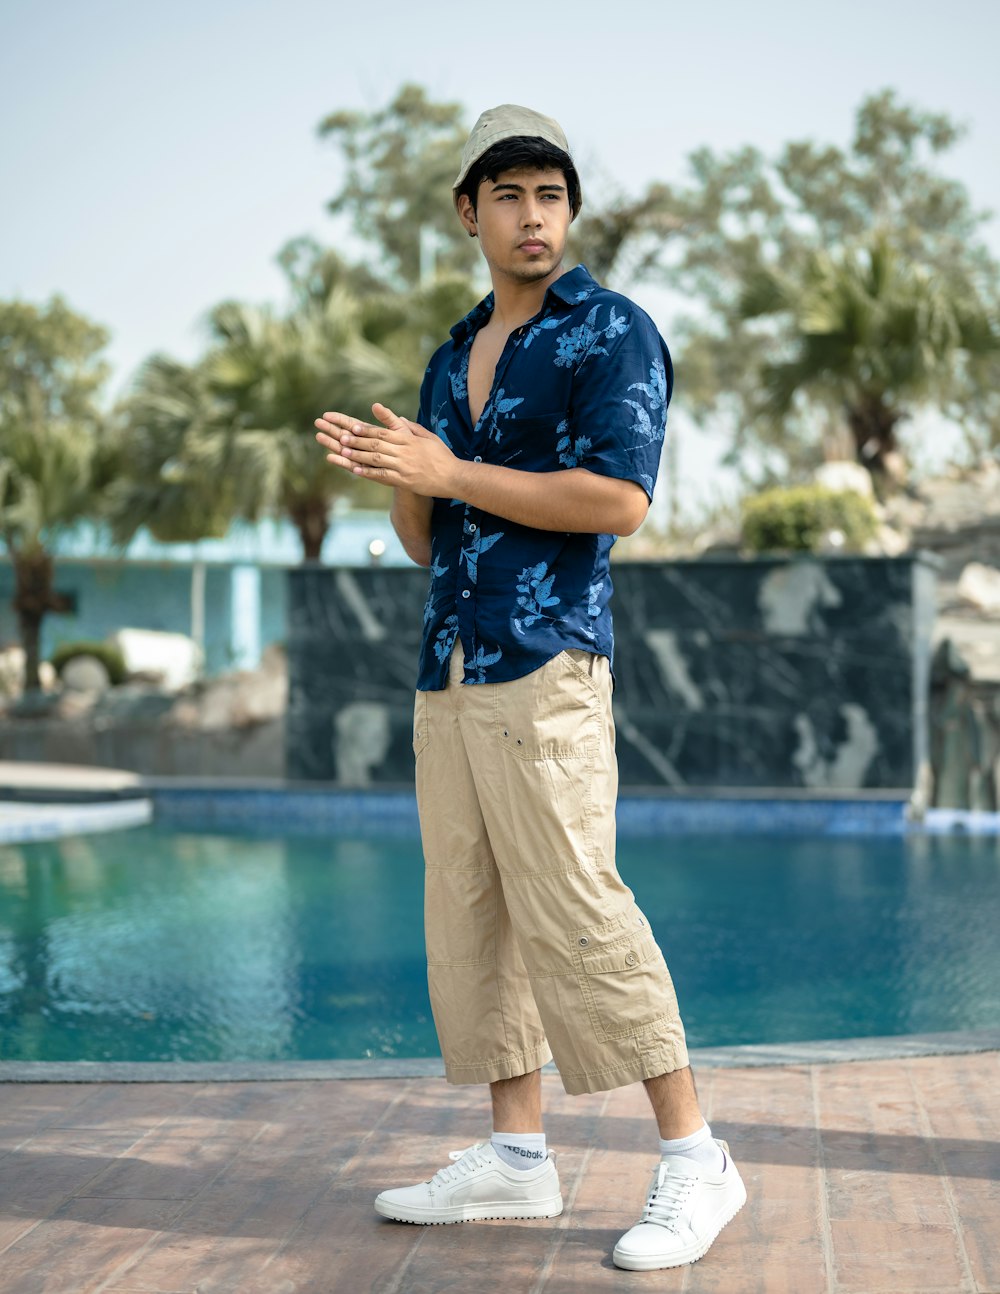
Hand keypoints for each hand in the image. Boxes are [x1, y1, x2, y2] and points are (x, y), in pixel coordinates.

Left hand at [314, 403, 459, 496]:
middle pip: (376, 444)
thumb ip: (410, 427)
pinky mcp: (405, 481)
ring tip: (341, 452)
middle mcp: (404, 451)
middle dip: (356, 441)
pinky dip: (368, 472)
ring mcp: (404, 467)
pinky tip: (355, 470)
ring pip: (376, 459)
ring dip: (357, 455)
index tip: (351, 427)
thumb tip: (397, 418)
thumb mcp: (428, 436)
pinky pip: (382, 476)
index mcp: (409, 439)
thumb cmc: (442, 456)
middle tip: (339, 437)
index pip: (383, 433)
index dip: (366, 430)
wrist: (454, 476)